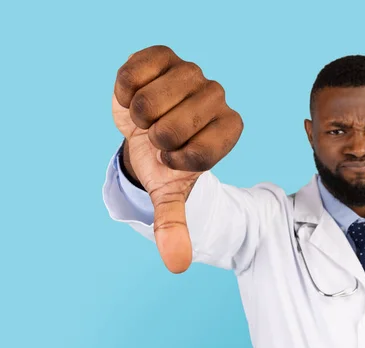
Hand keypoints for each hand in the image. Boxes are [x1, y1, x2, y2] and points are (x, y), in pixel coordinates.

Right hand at [112, 45, 243, 273]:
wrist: (143, 129)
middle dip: (156, 139)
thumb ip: (174, 225)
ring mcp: (193, 73)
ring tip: (146, 117)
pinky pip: (137, 71)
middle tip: (157, 136)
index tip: (173, 157)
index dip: (177, 160)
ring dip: (140, 116)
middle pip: (177, 126)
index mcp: (229, 129)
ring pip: (156, 99)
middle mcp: (218, 98)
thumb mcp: (169, 193)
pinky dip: (126, 90)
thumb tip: (177, 265)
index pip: (201, 153)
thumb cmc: (162, 160)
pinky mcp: (165, 55)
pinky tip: (135, 96)